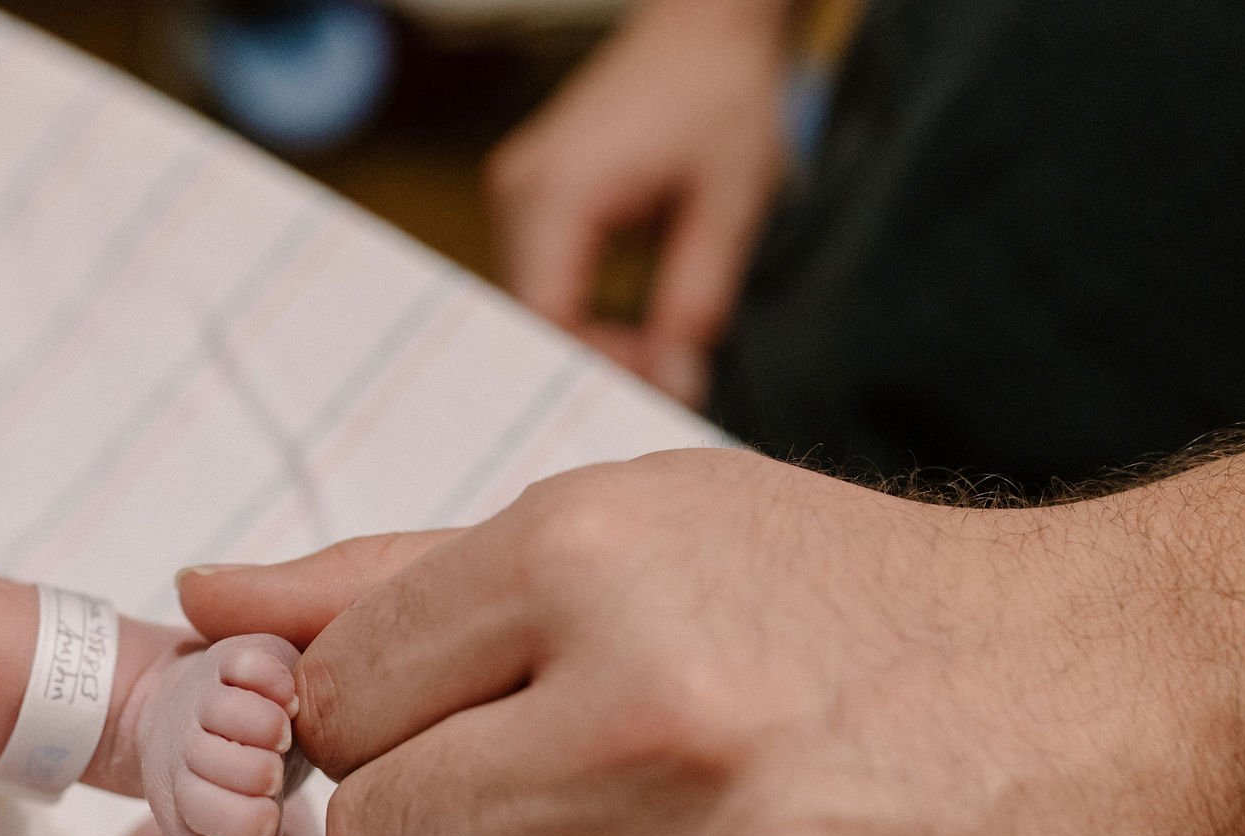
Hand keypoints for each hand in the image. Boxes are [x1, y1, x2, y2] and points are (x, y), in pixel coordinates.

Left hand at [181, 449, 1244, 835]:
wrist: (1103, 698)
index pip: (329, 700)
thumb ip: (388, 575)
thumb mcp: (624, 528)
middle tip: (547, 808)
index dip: (372, 728)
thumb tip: (198, 597)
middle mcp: (657, 718)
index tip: (445, 732)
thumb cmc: (832, 606)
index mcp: (589, 562)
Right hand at [488, 0, 790, 402]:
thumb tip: (672, 388)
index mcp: (557, 192)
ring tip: (656, 349)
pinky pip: (539, 279)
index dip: (594, 370)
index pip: (548, 320)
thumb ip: (695, 303)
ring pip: (531, 307)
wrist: (706, 21)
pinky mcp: (527, 195)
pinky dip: (578, 312)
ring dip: (586, 340)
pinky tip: (629, 324)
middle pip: (531, 319)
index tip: (655, 390)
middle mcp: (518, 191)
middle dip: (593, 361)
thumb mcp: (730, 206)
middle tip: (664, 379)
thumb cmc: (723, 94)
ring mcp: (515, 191)